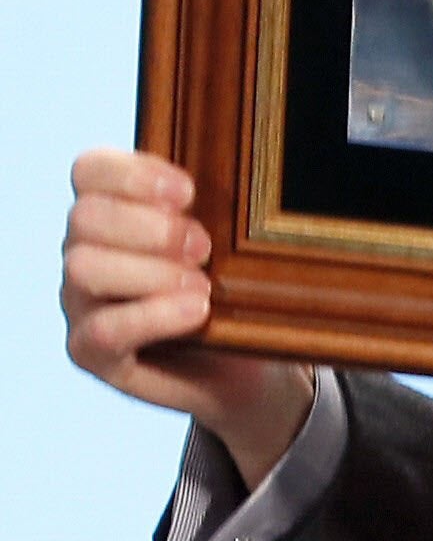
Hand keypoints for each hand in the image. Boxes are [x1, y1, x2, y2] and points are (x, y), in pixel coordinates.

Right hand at [62, 150, 313, 488]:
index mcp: (107, 212)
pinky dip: (154, 315)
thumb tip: (222, 184)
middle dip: (150, 228)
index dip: (133, 174)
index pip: (90, 171)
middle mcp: (82, 252)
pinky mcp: (89, 352)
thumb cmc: (231, 298)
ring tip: (202, 286)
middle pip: (85, 217)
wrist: (245, 369)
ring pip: (85, 269)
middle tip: (204, 247)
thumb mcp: (227, 248)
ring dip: (150, 272)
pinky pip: (104, 329)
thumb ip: (209, 212)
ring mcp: (79, 303)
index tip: (189, 192)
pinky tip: (196, 311)